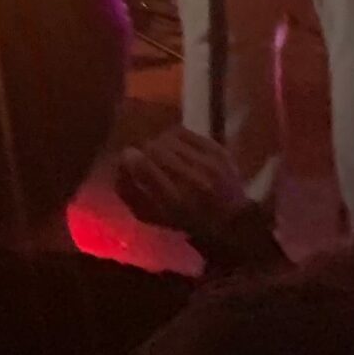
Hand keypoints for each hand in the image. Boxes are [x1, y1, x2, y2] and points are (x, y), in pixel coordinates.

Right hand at [113, 126, 253, 240]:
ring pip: (168, 138)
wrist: (232, 220)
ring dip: (160, 144)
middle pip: (154, 148)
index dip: (130, 159)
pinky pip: (185, 133)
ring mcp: (209, 163)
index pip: (143, 166)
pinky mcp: (219, 150)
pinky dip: (175, 138)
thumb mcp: (155, 218)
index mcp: (175, 201)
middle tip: (146, 159)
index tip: (126, 158)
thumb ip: (131, 192)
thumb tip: (121, 160)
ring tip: (162, 155)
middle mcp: (193, 180)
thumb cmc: (187, 221)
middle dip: (145, 152)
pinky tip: (175, 147)